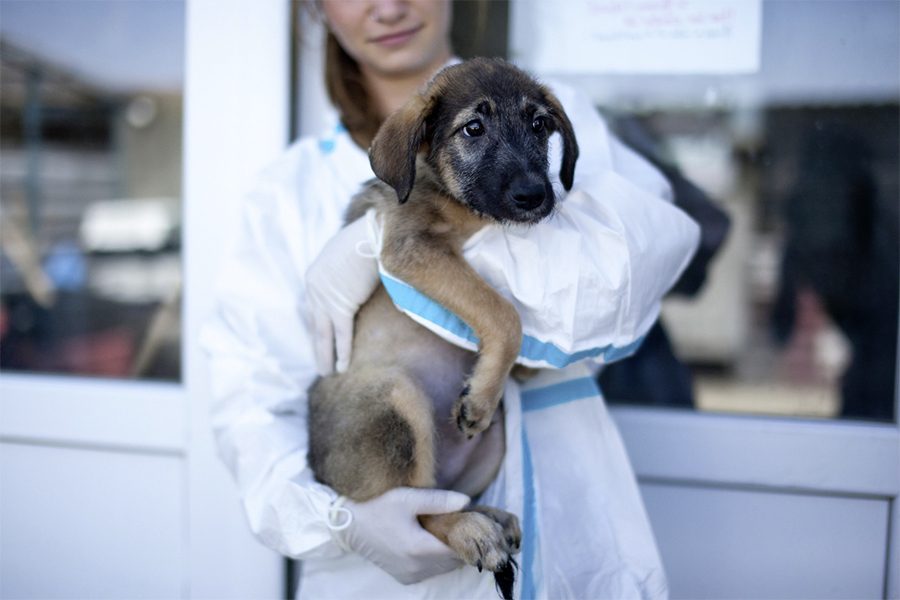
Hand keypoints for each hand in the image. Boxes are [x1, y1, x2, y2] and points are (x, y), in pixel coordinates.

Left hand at [305, 216, 379, 374]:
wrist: (371, 234)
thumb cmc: (368, 238)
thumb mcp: (351, 255)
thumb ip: (352, 271)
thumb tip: (365, 279)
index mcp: (315, 274)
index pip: (311, 306)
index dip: (313, 324)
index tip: (315, 336)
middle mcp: (314, 288)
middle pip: (313, 322)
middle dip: (315, 343)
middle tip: (317, 360)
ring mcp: (325, 298)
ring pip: (322, 334)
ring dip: (323, 355)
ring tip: (325, 372)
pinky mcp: (341, 306)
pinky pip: (340, 334)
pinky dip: (342, 352)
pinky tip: (341, 368)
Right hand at [331, 487, 469, 583]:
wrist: (350, 526)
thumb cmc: (378, 507)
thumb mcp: (407, 498)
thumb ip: (438, 501)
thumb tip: (466, 502)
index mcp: (420, 549)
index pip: (459, 550)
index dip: (467, 536)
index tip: (469, 522)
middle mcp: (417, 568)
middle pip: (454, 561)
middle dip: (459, 544)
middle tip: (457, 524)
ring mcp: (410, 575)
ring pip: (444, 568)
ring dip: (448, 553)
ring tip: (444, 532)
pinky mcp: (404, 578)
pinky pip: (430, 572)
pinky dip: (435, 561)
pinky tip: (429, 543)